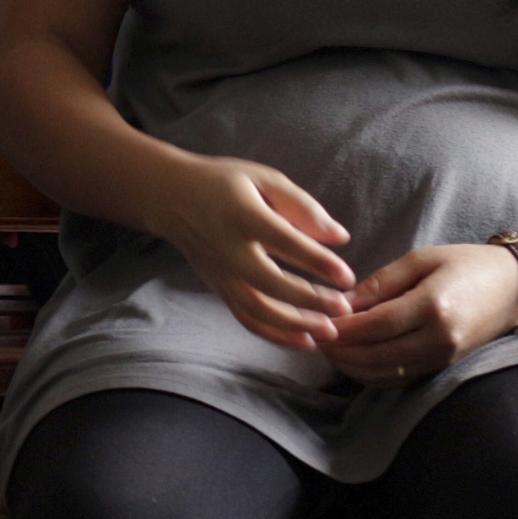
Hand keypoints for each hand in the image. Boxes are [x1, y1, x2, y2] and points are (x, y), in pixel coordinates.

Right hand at [148, 154, 355, 349]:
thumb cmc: (224, 183)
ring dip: (295, 324)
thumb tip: (340, 238)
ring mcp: (220, 273)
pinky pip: (246, 318)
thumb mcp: (263, 178)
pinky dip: (274, 335)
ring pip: (257, 309)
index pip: (284, 242)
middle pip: (270, 283)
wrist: (170, 196)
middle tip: (345, 307)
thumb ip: (301, 206)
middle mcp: (228, 249)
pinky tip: (304, 340)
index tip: (347, 276)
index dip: (317, 261)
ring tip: (330, 330)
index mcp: (242, 215)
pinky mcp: (218, 288)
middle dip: (310, 300)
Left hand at [320, 244, 517, 386]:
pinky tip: (354, 362)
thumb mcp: (421, 260)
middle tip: (313, 339)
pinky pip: (402, 379)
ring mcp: (445, 358)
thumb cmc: (465, 264)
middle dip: (341, 352)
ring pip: (387, 373)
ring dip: (353, 367)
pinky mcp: (446, 367)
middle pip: (378, 355)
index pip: (376, 326)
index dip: (342, 329)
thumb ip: (381, 282)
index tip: (316, 323)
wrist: (515, 289)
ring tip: (327, 351)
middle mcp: (440, 339)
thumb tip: (343, 302)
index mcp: (433, 306)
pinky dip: (373, 375)